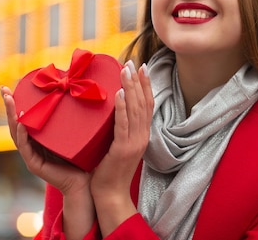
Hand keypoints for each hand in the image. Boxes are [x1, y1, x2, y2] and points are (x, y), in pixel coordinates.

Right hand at [1, 86, 94, 239]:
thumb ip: (70, 117)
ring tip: (10, 100)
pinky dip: (22, 135)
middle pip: (15, 123)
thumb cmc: (82, 157)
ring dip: (12, 117)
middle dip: (8, 106)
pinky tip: (22, 124)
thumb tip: (76, 91)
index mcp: (38, 138)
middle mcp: (31, 146)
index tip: (14, 86)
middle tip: (4, 89)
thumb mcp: (73, 132)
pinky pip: (25, 148)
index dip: (17, 102)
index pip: (23, 118)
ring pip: (16, 133)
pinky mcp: (34, 165)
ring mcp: (31, 156)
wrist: (85, 182)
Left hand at [90, 61, 153, 235]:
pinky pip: (123, 124)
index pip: (147, 105)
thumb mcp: (119, 145)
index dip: (146, 86)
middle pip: (143, 103)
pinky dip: (122, 108)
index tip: (141, 68)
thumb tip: (111, 108)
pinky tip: (119, 94)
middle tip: (132, 62)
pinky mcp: (122, 150)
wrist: (111, 195)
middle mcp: (142, 137)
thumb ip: (119, 128)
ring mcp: (134, 143)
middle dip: (138, 81)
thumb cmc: (110, 170)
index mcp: (142, 135)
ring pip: (135, 110)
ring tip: (125, 71)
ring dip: (130, 88)